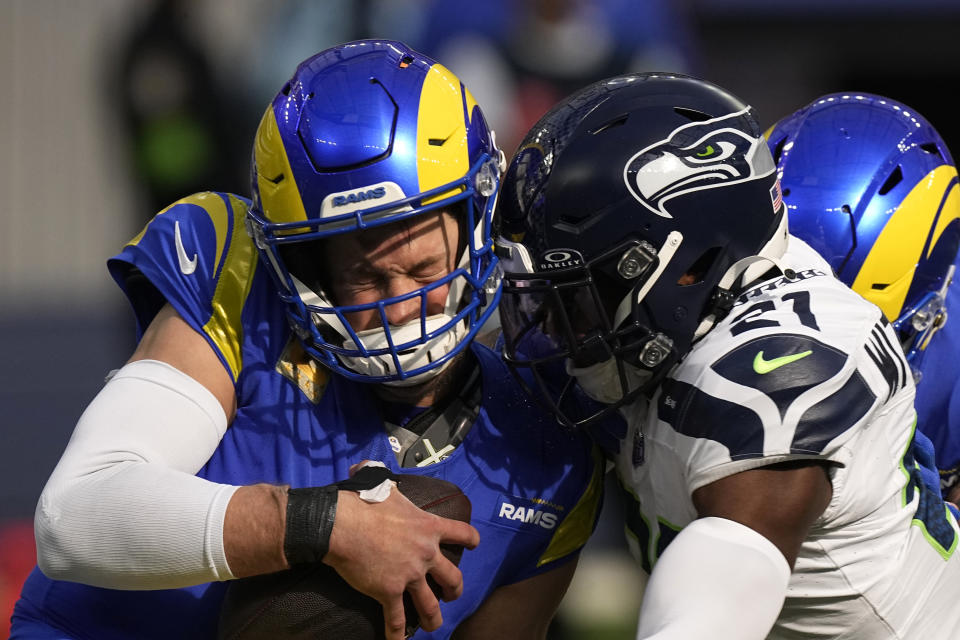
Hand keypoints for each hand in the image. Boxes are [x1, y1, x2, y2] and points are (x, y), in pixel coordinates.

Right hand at [324, 485, 479, 639]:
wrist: (342, 525)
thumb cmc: (361, 501)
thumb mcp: (380, 482)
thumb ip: (381, 476)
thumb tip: (364, 466)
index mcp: (428, 526)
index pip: (461, 533)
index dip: (470, 540)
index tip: (474, 545)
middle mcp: (425, 553)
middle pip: (452, 577)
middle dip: (455, 589)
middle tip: (452, 593)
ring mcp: (410, 575)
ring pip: (430, 605)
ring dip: (434, 618)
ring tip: (433, 624)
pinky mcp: (389, 592)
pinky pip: (397, 620)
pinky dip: (398, 635)